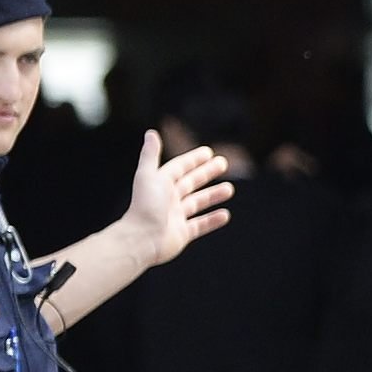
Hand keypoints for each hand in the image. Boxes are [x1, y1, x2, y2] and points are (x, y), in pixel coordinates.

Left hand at [125, 133, 234, 264]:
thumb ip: (150, 155)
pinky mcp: (182, 233)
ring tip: (229, 189)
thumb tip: (151, 133)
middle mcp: (168, 199)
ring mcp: (176, 217)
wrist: (141, 238)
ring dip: (213, 195)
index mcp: (161, 184)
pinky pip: (200, 225)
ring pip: (198, 203)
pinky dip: (213, 220)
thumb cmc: (144, 206)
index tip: (208, 152)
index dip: (193, 159)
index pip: (180, 168)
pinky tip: (225, 215)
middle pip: (191, 183)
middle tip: (223, 163)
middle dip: (206, 173)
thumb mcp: (148, 176)